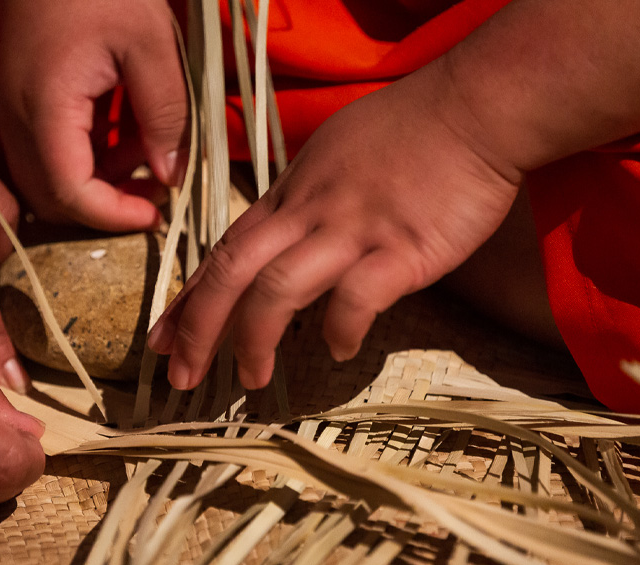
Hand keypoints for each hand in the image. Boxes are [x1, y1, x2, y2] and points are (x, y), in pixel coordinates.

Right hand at [0, 0, 187, 230]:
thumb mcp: (150, 45)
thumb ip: (164, 116)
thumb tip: (170, 175)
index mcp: (43, 107)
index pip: (68, 196)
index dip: (113, 218)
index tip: (156, 213)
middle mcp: (13, 115)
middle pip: (49, 196)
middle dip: (105, 206)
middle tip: (155, 191)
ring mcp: (8, 103)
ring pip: (45, 174)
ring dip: (97, 179)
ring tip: (148, 150)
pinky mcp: (14, 91)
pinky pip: (44, 145)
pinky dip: (85, 153)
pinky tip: (124, 129)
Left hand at [148, 66, 522, 389]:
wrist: (476, 108)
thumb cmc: (411, 129)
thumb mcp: (335, 153)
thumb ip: (305, 199)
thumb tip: (285, 235)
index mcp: (291, 194)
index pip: (224, 250)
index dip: (189, 298)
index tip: (163, 339)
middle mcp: (309, 213)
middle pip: (232, 272)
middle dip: (199, 328)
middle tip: (183, 376)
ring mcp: (352, 230)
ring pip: (278, 290)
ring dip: (255, 341)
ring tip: (252, 381)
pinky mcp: (401, 250)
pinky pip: (355, 299)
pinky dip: (339, 330)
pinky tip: (339, 350)